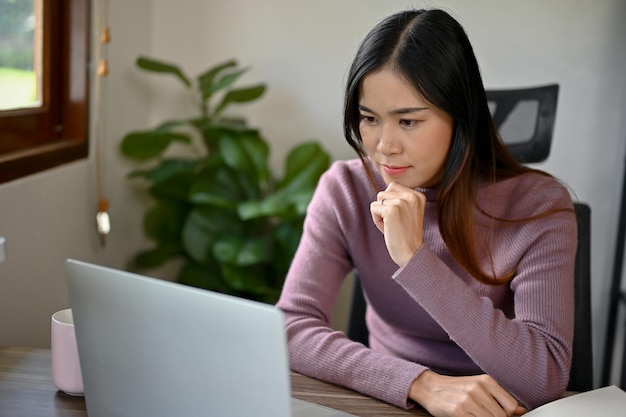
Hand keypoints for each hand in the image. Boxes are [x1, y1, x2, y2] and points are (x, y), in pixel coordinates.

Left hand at [369, 182, 425, 266]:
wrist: (411, 253)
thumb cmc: (406, 234)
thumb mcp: (408, 212)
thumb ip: (400, 198)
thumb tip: (384, 189)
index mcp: (418, 195)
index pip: (392, 186)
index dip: (390, 203)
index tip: (400, 218)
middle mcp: (412, 196)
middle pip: (383, 192)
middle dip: (384, 207)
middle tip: (395, 222)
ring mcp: (402, 202)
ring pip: (378, 200)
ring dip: (380, 214)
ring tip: (392, 225)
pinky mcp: (392, 210)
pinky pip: (373, 208)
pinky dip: (376, 220)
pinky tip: (388, 229)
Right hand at [409, 371, 526, 416]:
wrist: (429, 387)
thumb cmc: (455, 388)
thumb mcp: (478, 387)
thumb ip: (499, 398)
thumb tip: (521, 412)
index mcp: (486, 380)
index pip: (511, 405)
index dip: (506, 413)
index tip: (496, 412)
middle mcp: (478, 389)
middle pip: (501, 416)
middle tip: (480, 413)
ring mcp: (468, 401)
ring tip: (473, 414)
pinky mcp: (459, 412)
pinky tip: (466, 415)